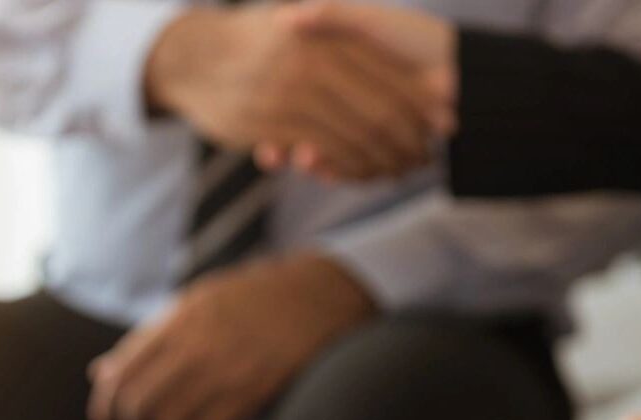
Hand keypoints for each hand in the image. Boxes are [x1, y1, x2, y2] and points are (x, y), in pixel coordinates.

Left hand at [86, 255, 374, 419]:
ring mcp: (226, 374)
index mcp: (179, 320)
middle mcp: (198, 348)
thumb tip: (100, 372)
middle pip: (141, 404)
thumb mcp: (193, 302)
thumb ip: (147, 337)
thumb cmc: (246, 298)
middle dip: (132, 419)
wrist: (310, 298)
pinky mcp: (252, 396)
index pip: (124, 373)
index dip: (106, 402)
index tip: (105, 416)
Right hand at [145, 2, 440, 179]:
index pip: (390, 75)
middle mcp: (315, 60)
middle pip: (379, 110)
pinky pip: (321, 154)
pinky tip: (356, 176)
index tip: (444, 127)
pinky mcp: (271, 123)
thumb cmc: (257, 44)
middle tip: (423, 160)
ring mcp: (292, 93)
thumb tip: (390, 47)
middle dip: (406, 141)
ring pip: (353, 136)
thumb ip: (341, 30)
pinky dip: (344, 168)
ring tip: (398, 172)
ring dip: (379, 162)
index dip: (421, 105)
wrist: (196, 57)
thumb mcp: (301, 21)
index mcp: (331, 34)